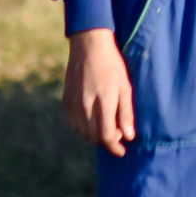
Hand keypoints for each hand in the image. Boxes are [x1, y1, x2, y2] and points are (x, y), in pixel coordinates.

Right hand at [63, 28, 136, 155]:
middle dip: (106, 141)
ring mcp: (74, 104)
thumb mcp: (125, 87)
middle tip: (116, 135)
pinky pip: (73, 124)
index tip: (122, 151)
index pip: (106, 136)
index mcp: (104, 102)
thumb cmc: (111, 65)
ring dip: (94, 136)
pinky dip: (83, 128)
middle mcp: (86, 106)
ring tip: (105, 127)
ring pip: (82, 132)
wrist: (88, 45)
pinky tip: (92, 120)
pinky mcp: (66, 100)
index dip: (115, 147)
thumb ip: (126, 113)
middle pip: (94, 137)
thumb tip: (128, 136)